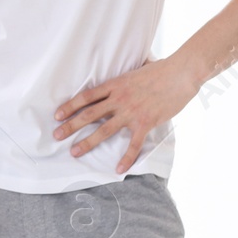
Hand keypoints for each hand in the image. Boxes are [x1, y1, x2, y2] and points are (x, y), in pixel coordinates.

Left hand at [52, 56, 199, 173]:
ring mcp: (131, 112)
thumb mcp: (139, 68)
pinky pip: (133, 144)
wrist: (181, 73)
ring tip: (74, 152)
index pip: (86, 97)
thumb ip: (129, 74)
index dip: (70, 106)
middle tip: (56, 135)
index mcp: (115, 85)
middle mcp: (119, 99)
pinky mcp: (146, 123)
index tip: (57, 115)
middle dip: (71, 125)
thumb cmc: (162, 69)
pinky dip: (126, 158)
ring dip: (87, 142)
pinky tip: (118, 169)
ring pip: (104, 130)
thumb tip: (131, 68)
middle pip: (89, 114)